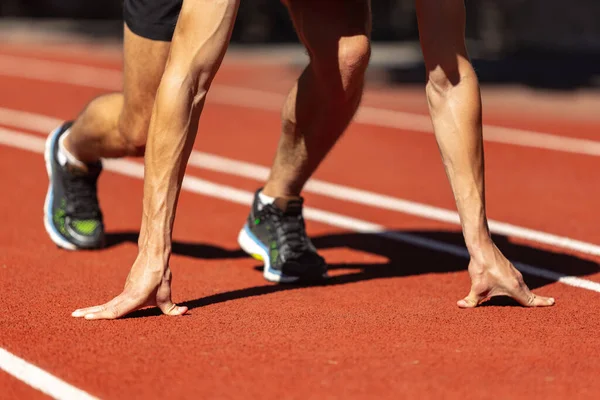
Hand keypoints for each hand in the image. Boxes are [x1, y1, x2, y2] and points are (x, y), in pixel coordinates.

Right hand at [71, 253, 187, 319]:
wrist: (154, 256)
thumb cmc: (160, 276)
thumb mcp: (167, 294)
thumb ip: (173, 308)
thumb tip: (184, 313)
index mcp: (133, 298)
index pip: (115, 310)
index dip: (101, 315)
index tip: (87, 317)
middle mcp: (125, 296)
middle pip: (105, 307)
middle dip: (89, 312)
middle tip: (73, 316)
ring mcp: (124, 291)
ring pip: (107, 303)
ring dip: (92, 309)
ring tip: (76, 314)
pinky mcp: (125, 289)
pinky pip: (112, 301)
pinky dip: (102, 307)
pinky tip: (95, 311)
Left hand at [458, 243, 554, 307]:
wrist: (482, 248)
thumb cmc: (482, 268)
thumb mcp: (476, 288)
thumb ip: (470, 300)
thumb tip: (460, 305)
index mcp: (515, 287)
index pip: (530, 300)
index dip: (541, 303)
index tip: (552, 303)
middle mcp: (518, 280)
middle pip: (529, 293)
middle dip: (538, 299)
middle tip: (549, 302)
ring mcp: (513, 273)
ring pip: (523, 286)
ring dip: (528, 292)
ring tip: (533, 299)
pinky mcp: (507, 268)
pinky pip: (517, 280)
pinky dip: (520, 286)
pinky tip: (515, 287)